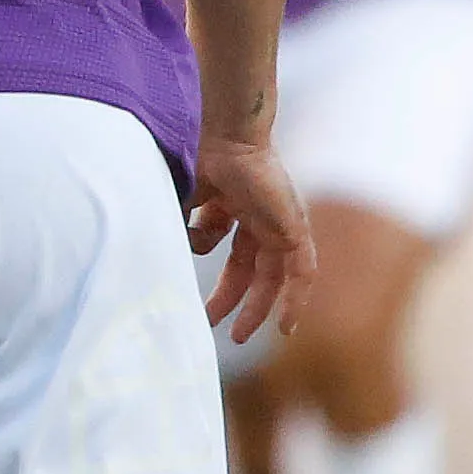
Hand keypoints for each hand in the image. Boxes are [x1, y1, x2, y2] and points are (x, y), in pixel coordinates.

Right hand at [188, 131, 315, 349]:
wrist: (226, 137)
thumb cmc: (200, 158)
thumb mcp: (183, 200)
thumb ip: (180, 227)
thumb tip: (172, 252)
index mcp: (234, 208)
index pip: (230, 252)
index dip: (219, 277)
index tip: (205, 303)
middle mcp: (260, 217)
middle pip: (249, 269)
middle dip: (232, 299)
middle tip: (215, 324)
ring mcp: (279, 224)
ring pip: (274, 277)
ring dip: (258, 307)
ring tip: (239, 336)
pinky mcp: (294, 230)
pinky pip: (301, 273)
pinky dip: (294, 300)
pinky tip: (284, 326)